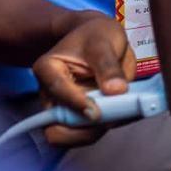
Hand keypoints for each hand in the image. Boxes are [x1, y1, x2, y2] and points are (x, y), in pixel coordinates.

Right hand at [32, 14, 135, 146]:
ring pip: (72, 135)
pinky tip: (122, 112)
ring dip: (97, 130)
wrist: (95, 36)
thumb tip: (116, 91)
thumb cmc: (95, 34)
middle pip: (57, 127)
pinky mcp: (79, 116)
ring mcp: (64, 107)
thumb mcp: (103, 41)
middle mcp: (50, 94)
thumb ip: (109, 65)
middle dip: (84, 129)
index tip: (97, 112)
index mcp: (48, 68)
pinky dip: (106, 127)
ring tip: (121, 113)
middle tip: (111, 119)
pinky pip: (88, 132)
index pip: (57, 91)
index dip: (77, 104)